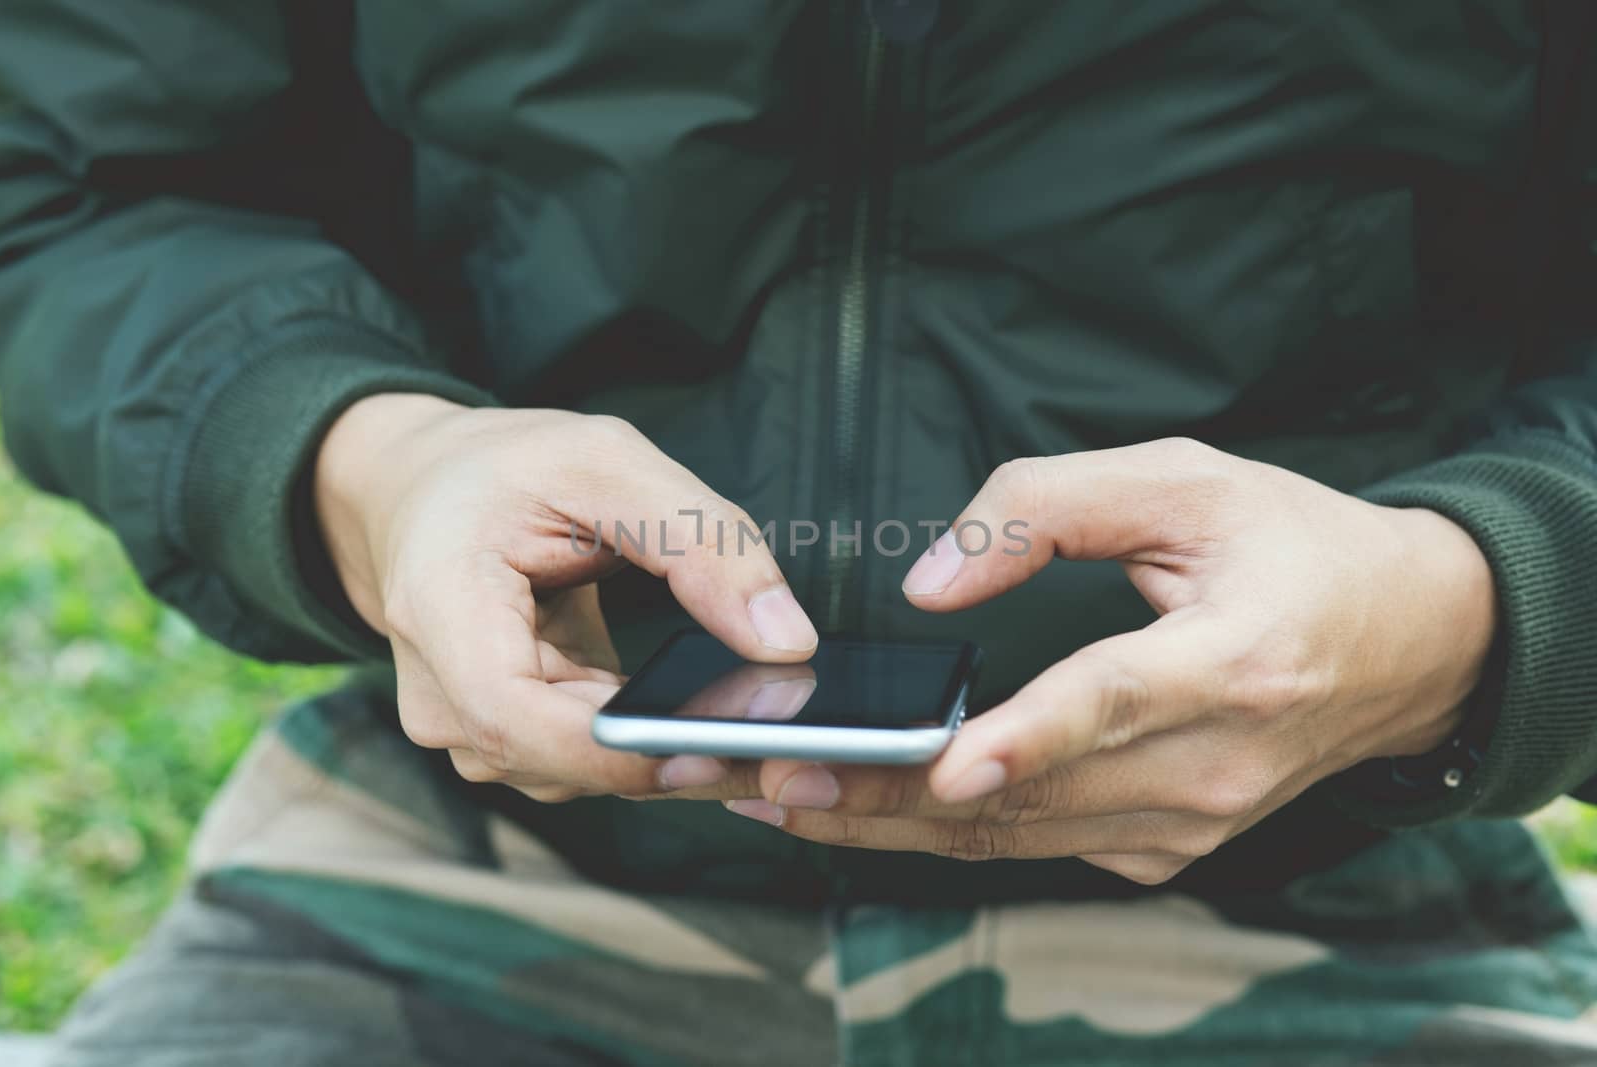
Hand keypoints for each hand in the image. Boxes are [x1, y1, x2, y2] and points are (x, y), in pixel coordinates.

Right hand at [313, 394, 816, 801]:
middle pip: (561, 762)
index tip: (714, 748)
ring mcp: (465, 726)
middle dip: (674, 755)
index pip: (514, 718)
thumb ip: (704, 543)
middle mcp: (437, 691)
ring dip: (666, 754)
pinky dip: (646, 743)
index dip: (613, 752)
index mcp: (441, 608)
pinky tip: (704, 711)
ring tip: (751, 712)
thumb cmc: (503, 470)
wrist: (425, 489)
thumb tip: (787, 641)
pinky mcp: (505, 738)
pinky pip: (585, 763)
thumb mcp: (608, 462)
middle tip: (785, 735)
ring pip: (581, 776)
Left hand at [726, 438, 1495, 883]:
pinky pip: (1044, 846)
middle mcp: (1219, 762)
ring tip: (787, 800)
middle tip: (771, 777)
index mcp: (1235, 658)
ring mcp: (1197, 820)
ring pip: (1022, 837)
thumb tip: (931, 584)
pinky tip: (872, 810)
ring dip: (897, 824)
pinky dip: (954, 832)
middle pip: (1035, 792)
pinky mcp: (1172, 845)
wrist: (1412, 643)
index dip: (1028, 737)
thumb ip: (1049, 507)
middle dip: (893, 791)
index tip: (944, 763)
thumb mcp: (1187, 480)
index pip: (1116, 702)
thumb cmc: (1296, 547)